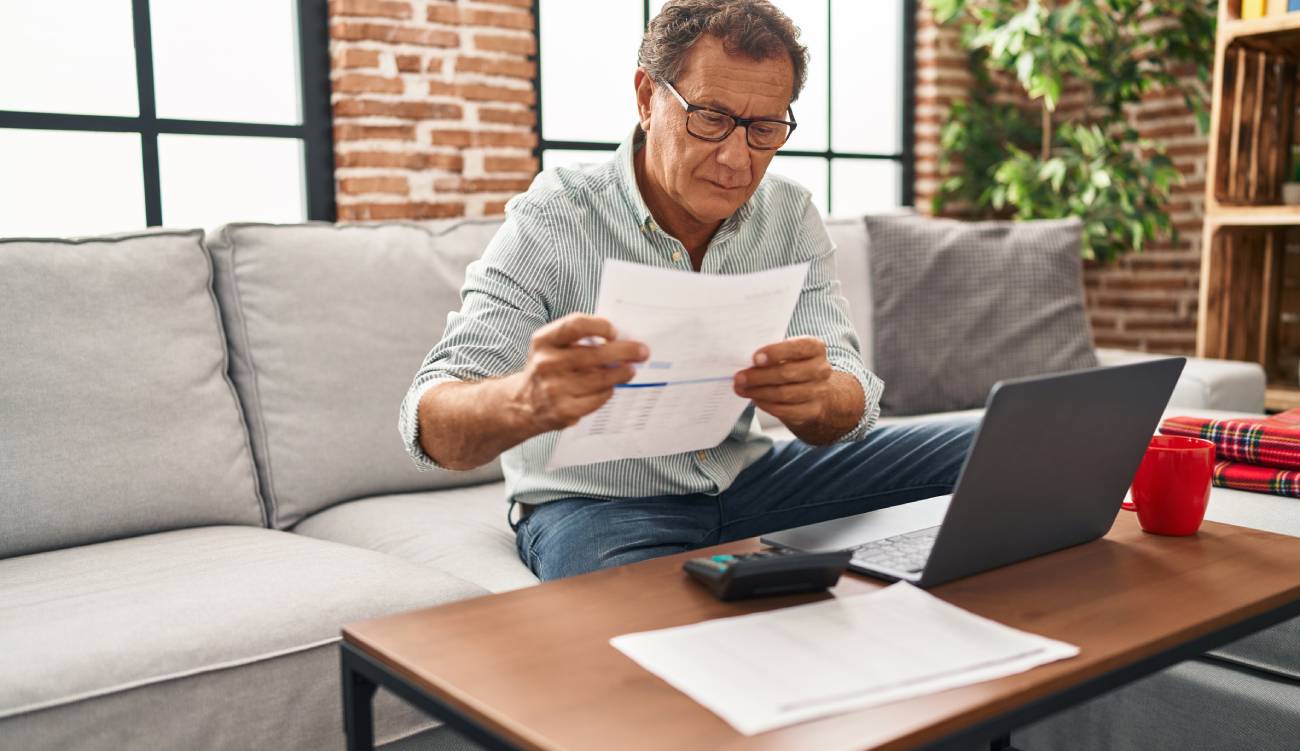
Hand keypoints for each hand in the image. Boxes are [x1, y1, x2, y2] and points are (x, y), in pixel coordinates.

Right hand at [514, 313, 648, 430]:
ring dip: (621, 373)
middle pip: (595, 354)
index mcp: (544, 341)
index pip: (575, 325)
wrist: (522, 403)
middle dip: (625, 351)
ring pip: (601, 378)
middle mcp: (546, 363)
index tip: (614, 331)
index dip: (599, 326)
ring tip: (631, 370)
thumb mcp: (552, 347)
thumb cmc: (547, 368)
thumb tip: (620, 338)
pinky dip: (608, 392)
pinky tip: (610, 387)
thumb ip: (578, 339)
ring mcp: (554, 389)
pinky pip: (597, 398)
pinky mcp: (564, 410)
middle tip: (642, 352)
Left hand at [733, 336, 834, 428]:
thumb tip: (746, 362)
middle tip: (740, 377)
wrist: (814, 389)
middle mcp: (820, 369)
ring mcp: (818, 391)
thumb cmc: (794, 365)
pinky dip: (766, 405)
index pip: (798, 348)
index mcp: (815, 348)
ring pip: (784, 394)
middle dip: (759, 376)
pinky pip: (785, 410)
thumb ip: (771, 353)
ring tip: (743, 389)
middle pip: (787, 373)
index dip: (775, 352)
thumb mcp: (787, 352)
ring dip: (758, 392)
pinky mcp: (812, 410)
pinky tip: (755, 399)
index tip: (755, 358)